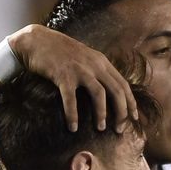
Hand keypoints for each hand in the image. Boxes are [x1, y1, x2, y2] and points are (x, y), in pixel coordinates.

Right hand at [8, 25, 137, 132]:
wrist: (36, 40)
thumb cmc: (60, 52)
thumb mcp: (85, 57)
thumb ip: (97, 70)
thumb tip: (108, 90)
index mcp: (102, 62)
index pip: (123, 84)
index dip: (131, 102)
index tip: (134, 118)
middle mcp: (94, 65)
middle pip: (117, 91)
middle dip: (122, 112)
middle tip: (119, 129)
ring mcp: (79, 69)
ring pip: (99, 95)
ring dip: (102, 114)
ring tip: (100, 128)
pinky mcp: (63, 75)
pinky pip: (71, 99)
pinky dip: (73, 115)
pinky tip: (73, 127)